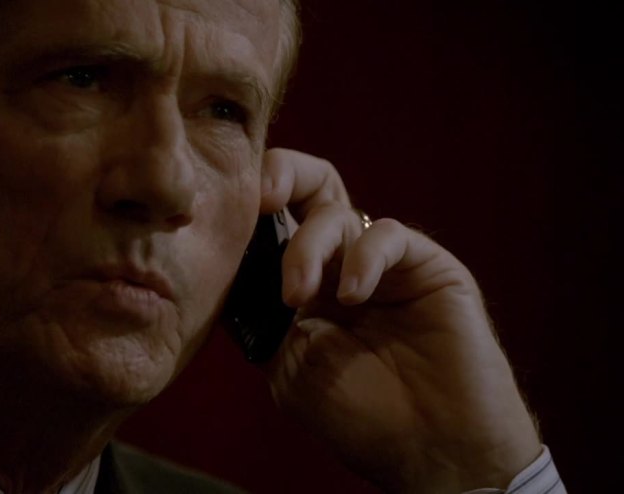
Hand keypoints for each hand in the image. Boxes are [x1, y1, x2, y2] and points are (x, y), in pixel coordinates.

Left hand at [260, 148, 540, 492]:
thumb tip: (235, 267)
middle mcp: (340, 266)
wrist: (433, 451)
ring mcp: (382, 264)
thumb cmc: (362, 418)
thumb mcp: (289, 365)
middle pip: (310, 189)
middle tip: (263, 197)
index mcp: (306, 287)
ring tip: (300, 296)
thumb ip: (264, 313)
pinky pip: (387, 235)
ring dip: (309, 246)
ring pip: (338, 212)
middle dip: (282, 175)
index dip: (248, 213)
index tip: (221, 217)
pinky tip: (353, 296)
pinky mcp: (426, 265)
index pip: (273, 227)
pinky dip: (362, 257)